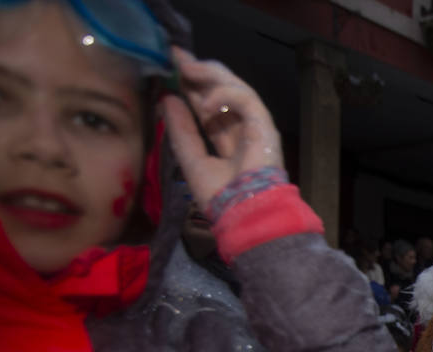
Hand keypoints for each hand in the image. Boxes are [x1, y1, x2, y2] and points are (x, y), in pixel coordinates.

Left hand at [161, 48, 283, 207]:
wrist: (244, 215)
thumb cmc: (221, 197)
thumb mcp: (191, 159)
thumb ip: (181, 130)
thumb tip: (168, 99)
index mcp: (229, 141)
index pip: (211, 107)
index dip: (193, 87)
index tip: (174, 69)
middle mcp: (243, 130)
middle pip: (224, 91)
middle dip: (201, 72)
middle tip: (178, 55)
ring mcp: (256, 127)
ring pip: (237, 88)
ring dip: (211, 75)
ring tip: (187, 69)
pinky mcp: (265, 126)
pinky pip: (246, 99)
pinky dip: (225, 95)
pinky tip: (204, 104)